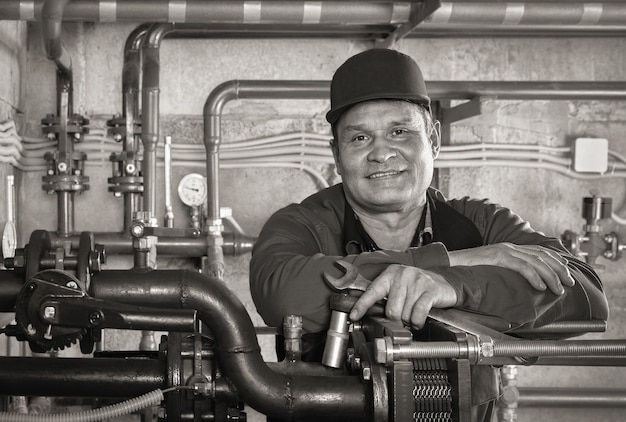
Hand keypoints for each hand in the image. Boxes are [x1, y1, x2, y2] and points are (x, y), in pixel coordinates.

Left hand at [349, 264, 456, 328]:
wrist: (445, 283)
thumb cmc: (417, 288)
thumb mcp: (399, 286)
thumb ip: (385, 296)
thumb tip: (368, 312)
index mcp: (390, 274)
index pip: (372, 291)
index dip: (361, 305)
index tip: (353, 316)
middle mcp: (402, 275)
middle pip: (391, 310)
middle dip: (396, 319)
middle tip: (402, 318)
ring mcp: (417, 281)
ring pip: (405, 314)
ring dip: (409, 320)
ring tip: (413, 315)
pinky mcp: (430, 290)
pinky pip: (418, 314)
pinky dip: (418, 321)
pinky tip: (419, 320)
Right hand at [448, 243, 574, 294]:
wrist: (448, 264)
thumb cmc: (467, 270)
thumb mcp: (491, 269)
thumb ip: (505, 272)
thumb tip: (519, 285)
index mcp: (508, 248)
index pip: (539, 252)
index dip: (556, 262)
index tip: (566, 274)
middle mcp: (509, 247)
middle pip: (542, 256)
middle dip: (559, 270)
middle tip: (569, 284)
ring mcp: (503, 251)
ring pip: (535, 262)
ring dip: (551, 276)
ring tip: (558, 289)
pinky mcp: (497, 257)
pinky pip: (521, 266)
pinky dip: (534, 276)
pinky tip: (540, 286)